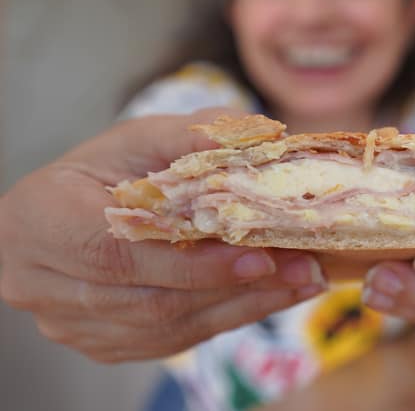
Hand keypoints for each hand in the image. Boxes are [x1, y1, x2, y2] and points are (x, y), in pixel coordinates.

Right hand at [0, 109, 326, 362]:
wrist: (61, 210)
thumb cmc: (98, 170)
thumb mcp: (138, 139)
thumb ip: (192, 137)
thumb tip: (265, 137)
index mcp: (44, 222)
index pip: (122, 256)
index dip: (194, 264)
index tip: (260, 257)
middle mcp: (45, 284)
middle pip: (152, 301)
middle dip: (237, 287)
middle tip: (304, 268)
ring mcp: (70, 323)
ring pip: (166, 328)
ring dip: (243, 308)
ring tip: (301, 282)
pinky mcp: (100, 343)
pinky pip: (170, 341)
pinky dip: (226, 319)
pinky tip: (271, 298)